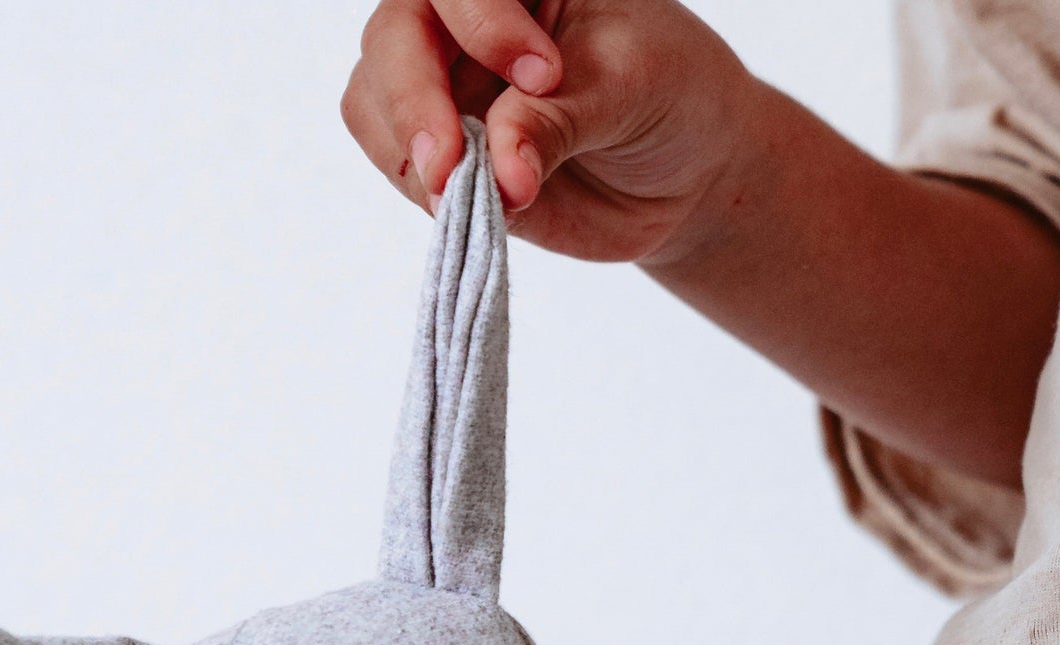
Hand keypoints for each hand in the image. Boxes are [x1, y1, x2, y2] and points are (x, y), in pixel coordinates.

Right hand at [341, 0, 761, 264]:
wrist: (686, 171)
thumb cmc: (667, 95)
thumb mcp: (625, 89)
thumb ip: (555, 123)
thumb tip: (498, 177)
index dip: (482, 22)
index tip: (543, 75)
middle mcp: (460, 22)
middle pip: (393, 38)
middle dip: (414, 101)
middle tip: (451, 166)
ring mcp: (444, 87)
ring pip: (372, 103)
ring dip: (411, 154)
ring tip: (467, 196)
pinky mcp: (446, 155)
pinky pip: (400, 167)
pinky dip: (425, 192)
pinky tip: (474, 207)